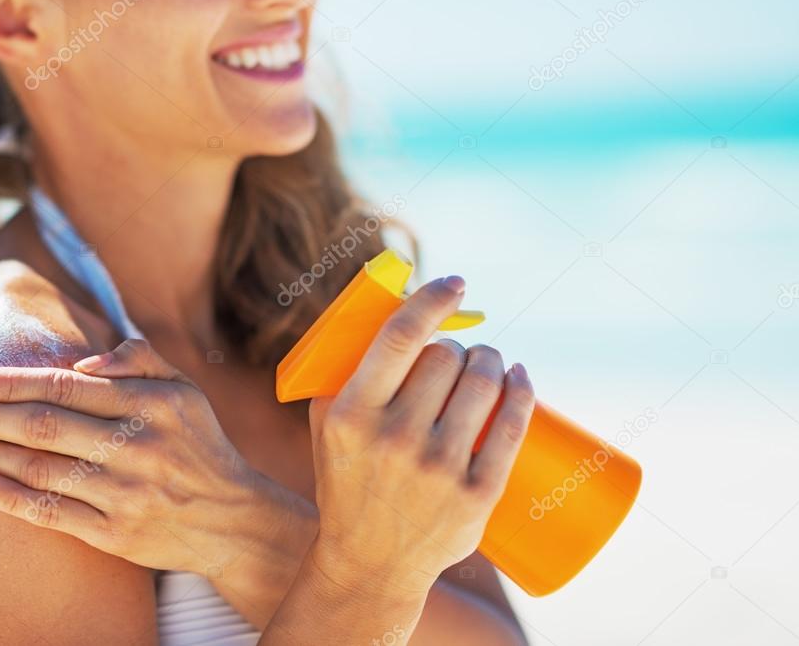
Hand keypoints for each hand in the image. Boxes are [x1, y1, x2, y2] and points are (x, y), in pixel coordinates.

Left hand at [0, 339, 271, 574]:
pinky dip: (9, 498)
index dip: (12, 382)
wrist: (231, 519)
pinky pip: (51, 513)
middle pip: (44, 426)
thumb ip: (141, 358)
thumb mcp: (185, 389)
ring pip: (40, 469)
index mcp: (153, 404)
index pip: (66, 386)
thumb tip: (84, 360)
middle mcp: (139, 446)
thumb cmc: (197, 445)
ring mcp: (126, 493)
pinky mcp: (117, 534)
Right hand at [307, 276, 534, 597]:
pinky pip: (510, 427)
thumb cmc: (347, 480)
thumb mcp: (326, 426)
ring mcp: (438, 468)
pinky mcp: (476, 494)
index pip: (398, 338)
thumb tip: (380, 311)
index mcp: (350, 414)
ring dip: (491, 360)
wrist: (369, 563)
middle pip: (444, 358)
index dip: (432, 300)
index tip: (455, 283)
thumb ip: (342, 372)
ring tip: (488, 362)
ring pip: (482, 384)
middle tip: (460, 352)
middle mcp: (393, 437)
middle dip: (458, 345)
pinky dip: (521, 392)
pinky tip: (520, 376)